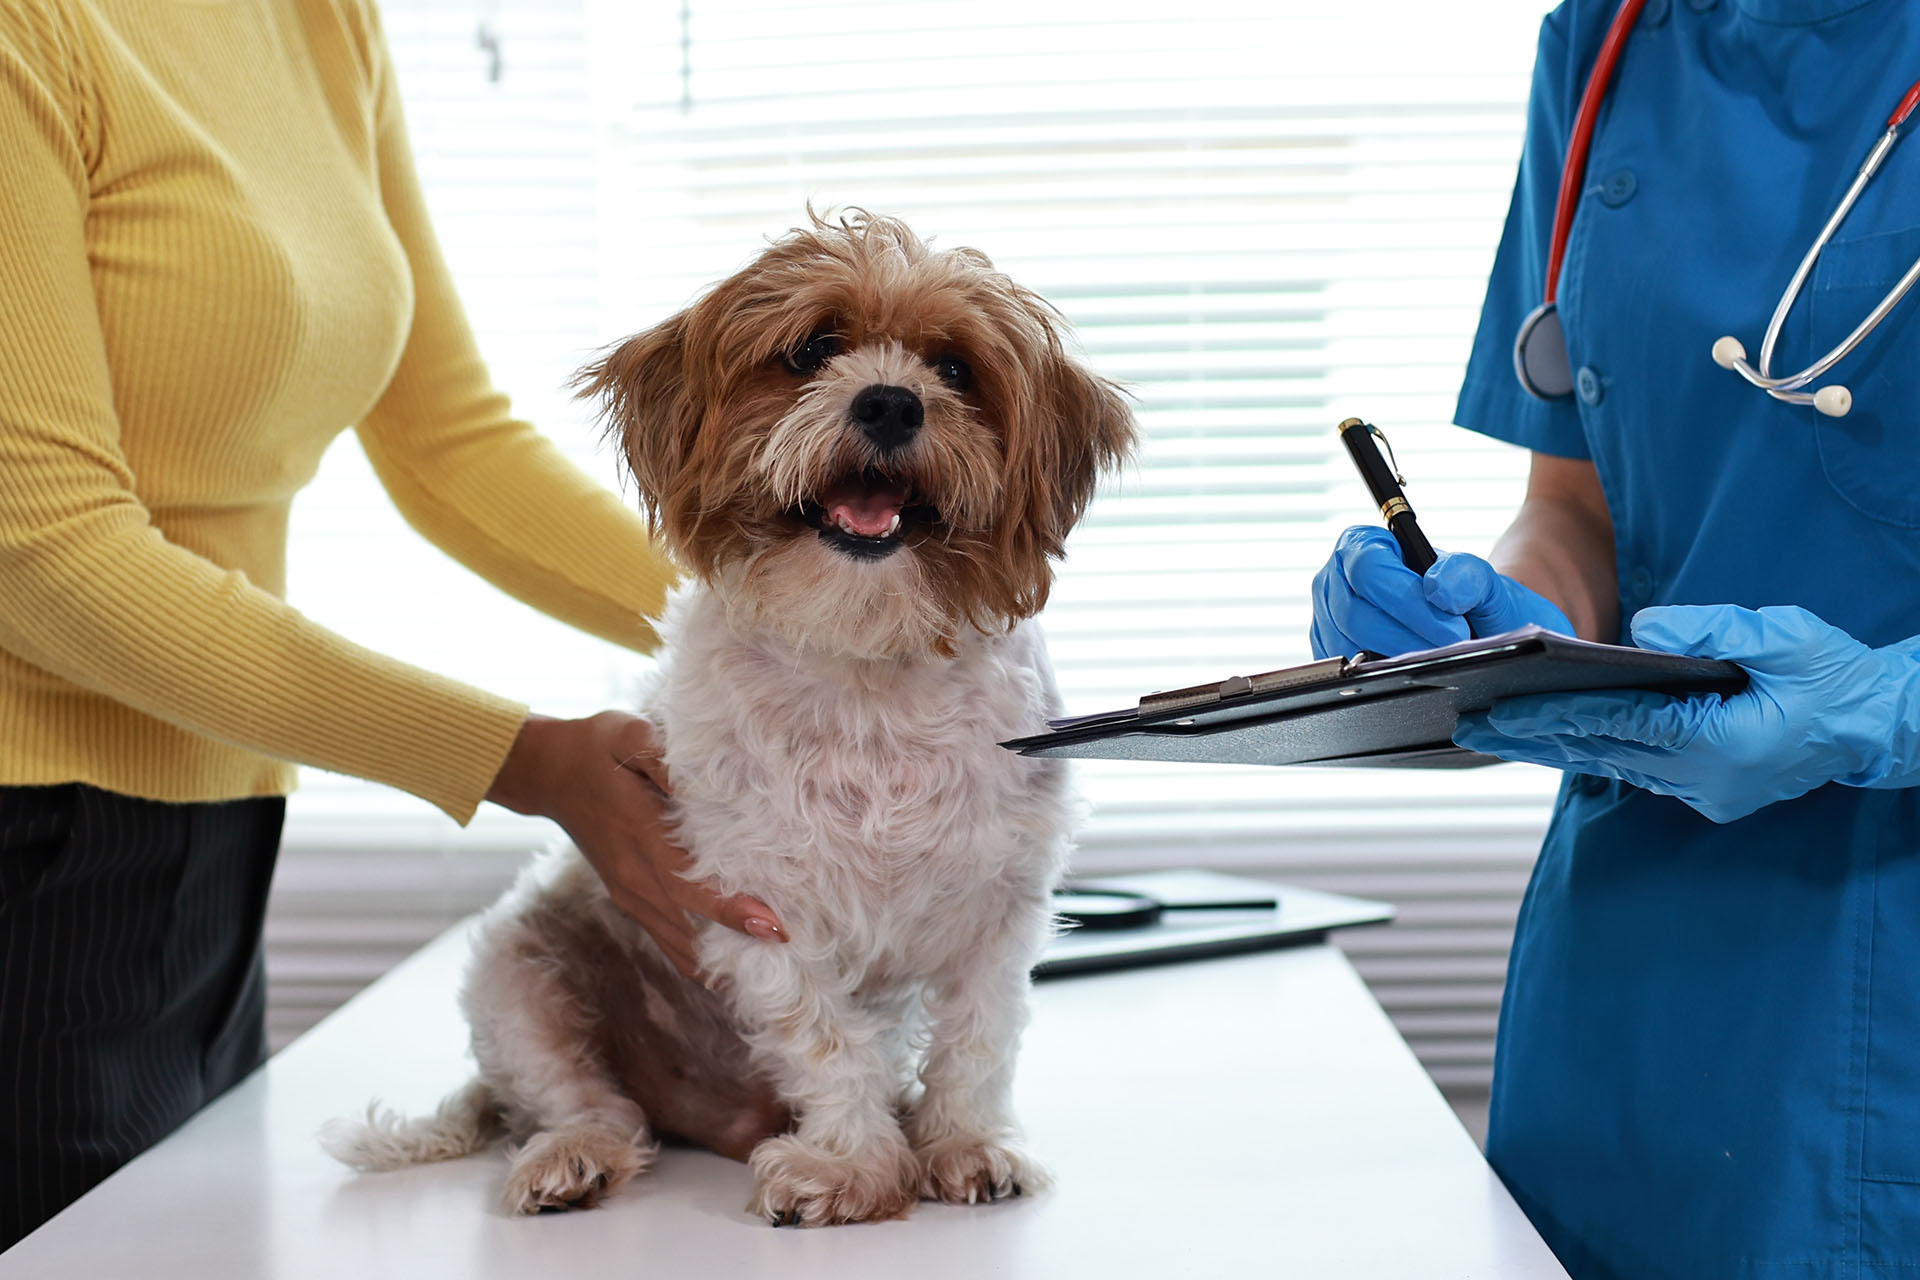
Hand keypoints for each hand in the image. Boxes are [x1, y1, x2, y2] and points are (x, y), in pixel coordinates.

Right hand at [485, 711, 785, 978]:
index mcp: (639, 835)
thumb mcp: (628, 733)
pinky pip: (665, 939)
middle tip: (792, 955)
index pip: (689, 884)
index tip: (772, 925)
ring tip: (771, 969)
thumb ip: (664, 758)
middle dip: (739, 943)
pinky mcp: (627, 897)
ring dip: (719, 959)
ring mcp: (628, 892)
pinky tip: (728, 969)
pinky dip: (696, 957)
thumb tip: (704, 783)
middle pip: (690, 924)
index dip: (730, 909)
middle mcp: (632, 875)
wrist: (548, 772)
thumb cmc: (596, 747)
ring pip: (677, 942)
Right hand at [1311, 526, 1573, 658]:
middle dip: (1405, 639)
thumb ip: (1467, 574)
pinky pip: (1345, 672)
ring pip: (1347, 646)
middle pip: (1354, 614)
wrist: (1466, 624)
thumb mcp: (1480, 578)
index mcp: (1363, 545)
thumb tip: (1439, 589)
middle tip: (1448, 652)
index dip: (1408, 602)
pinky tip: (1409, 670)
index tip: (1452, 629)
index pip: (1370, 570)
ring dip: (1394, 660)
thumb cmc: (1465, 595)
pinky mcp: (1329, 651)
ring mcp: (1327, 617)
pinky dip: (1379, 676)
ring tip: (1433, 660)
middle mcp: (1336, 578)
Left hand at [1453, 604, 1919, 822]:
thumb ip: (1711, 629)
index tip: (1500, 710)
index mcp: (1718, 742)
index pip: (1615, 725)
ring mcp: (1705, 791)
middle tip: (1471, 728)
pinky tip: (1557, 740)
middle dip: (1533, 739)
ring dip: (1557, 749)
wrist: (1882, 725)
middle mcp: (1703, 777)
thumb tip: (1644, 627)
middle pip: (1599, 752)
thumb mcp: (1782, 637)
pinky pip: (1637, 770)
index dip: (1553, 716)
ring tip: (1497, 733)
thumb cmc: (1835, 677)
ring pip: (1613, 766)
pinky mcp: (1708, 791)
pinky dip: (1595, 753)